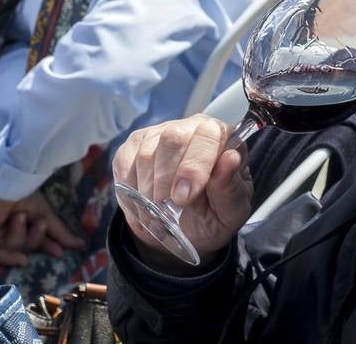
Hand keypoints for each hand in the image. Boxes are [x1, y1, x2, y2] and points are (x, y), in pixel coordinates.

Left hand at [0, 185, 85, 267]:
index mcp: (18, 221)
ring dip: (19, 234)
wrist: (7, 183)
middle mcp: (3, 228)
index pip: (32, 239)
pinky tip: (22, 259)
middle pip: (23, 247)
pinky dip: (8, 257)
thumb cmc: (24, 193)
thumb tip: (81, 245)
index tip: (60, 252)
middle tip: (39, 223)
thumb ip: (59, 232)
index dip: (45, 246)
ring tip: (18, 216)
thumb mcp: (45, 215)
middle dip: (34, 238)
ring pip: (12, 249)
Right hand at [113, 116, 252, 268]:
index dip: (193, 166)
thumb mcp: (230, 211)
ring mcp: (159, 133)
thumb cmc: (213, 215)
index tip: (183, 198)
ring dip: (149, 190)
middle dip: (167, 180)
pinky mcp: (134, 144)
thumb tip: (231, 158)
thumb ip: (230, 186)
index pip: (207, 134)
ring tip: (158, 213)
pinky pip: (125, 163)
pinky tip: (144, 205)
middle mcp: (190, 126)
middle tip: (166, 209)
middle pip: (172, 138)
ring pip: (146, 153)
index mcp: (221, 137)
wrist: (185, 228)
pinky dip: (132, 191)